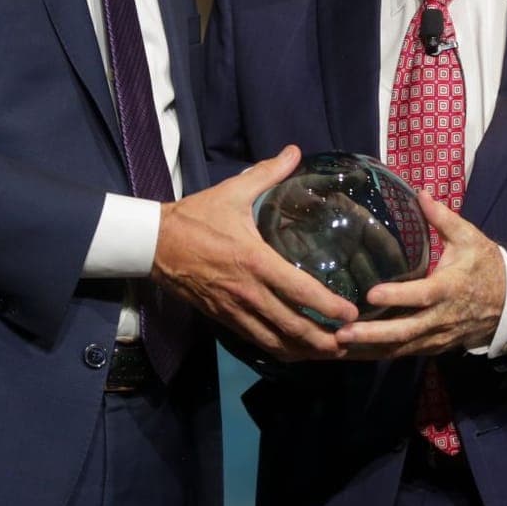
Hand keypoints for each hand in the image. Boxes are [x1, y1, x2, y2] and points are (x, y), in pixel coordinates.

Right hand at [152, 145, 356, 359]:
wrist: (153, 244)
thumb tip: (295, 151)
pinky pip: (257, 342)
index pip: (300, 291)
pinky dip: (280, 350)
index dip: (328, 306)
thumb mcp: (233, 192)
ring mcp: (234, 310)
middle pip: (292, 328)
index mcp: (255, 261)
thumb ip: (268, 173)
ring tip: (331, 354)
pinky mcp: (223, 319)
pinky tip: (297, 350)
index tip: (352, 314)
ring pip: (275, 342)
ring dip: (305, 352)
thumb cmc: (196, 217)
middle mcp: (248, 292)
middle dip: (324, 342)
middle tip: (352, 344)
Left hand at [333, 193, 504, 359]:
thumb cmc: (485, 265)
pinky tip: (352, 352)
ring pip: (402, 348)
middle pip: (406, 331)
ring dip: (370, 350)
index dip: (398, 296)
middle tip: (342, 333)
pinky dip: (378, 354)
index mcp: (450, 288)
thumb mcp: (470, 238)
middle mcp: (442, 317)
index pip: (422, 295)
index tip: (371, 295)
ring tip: (338, 346)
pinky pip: (404, 354)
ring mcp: (438, 336)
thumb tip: (420, 193)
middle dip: (374, 334)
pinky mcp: (433, 347)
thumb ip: (444, 218)